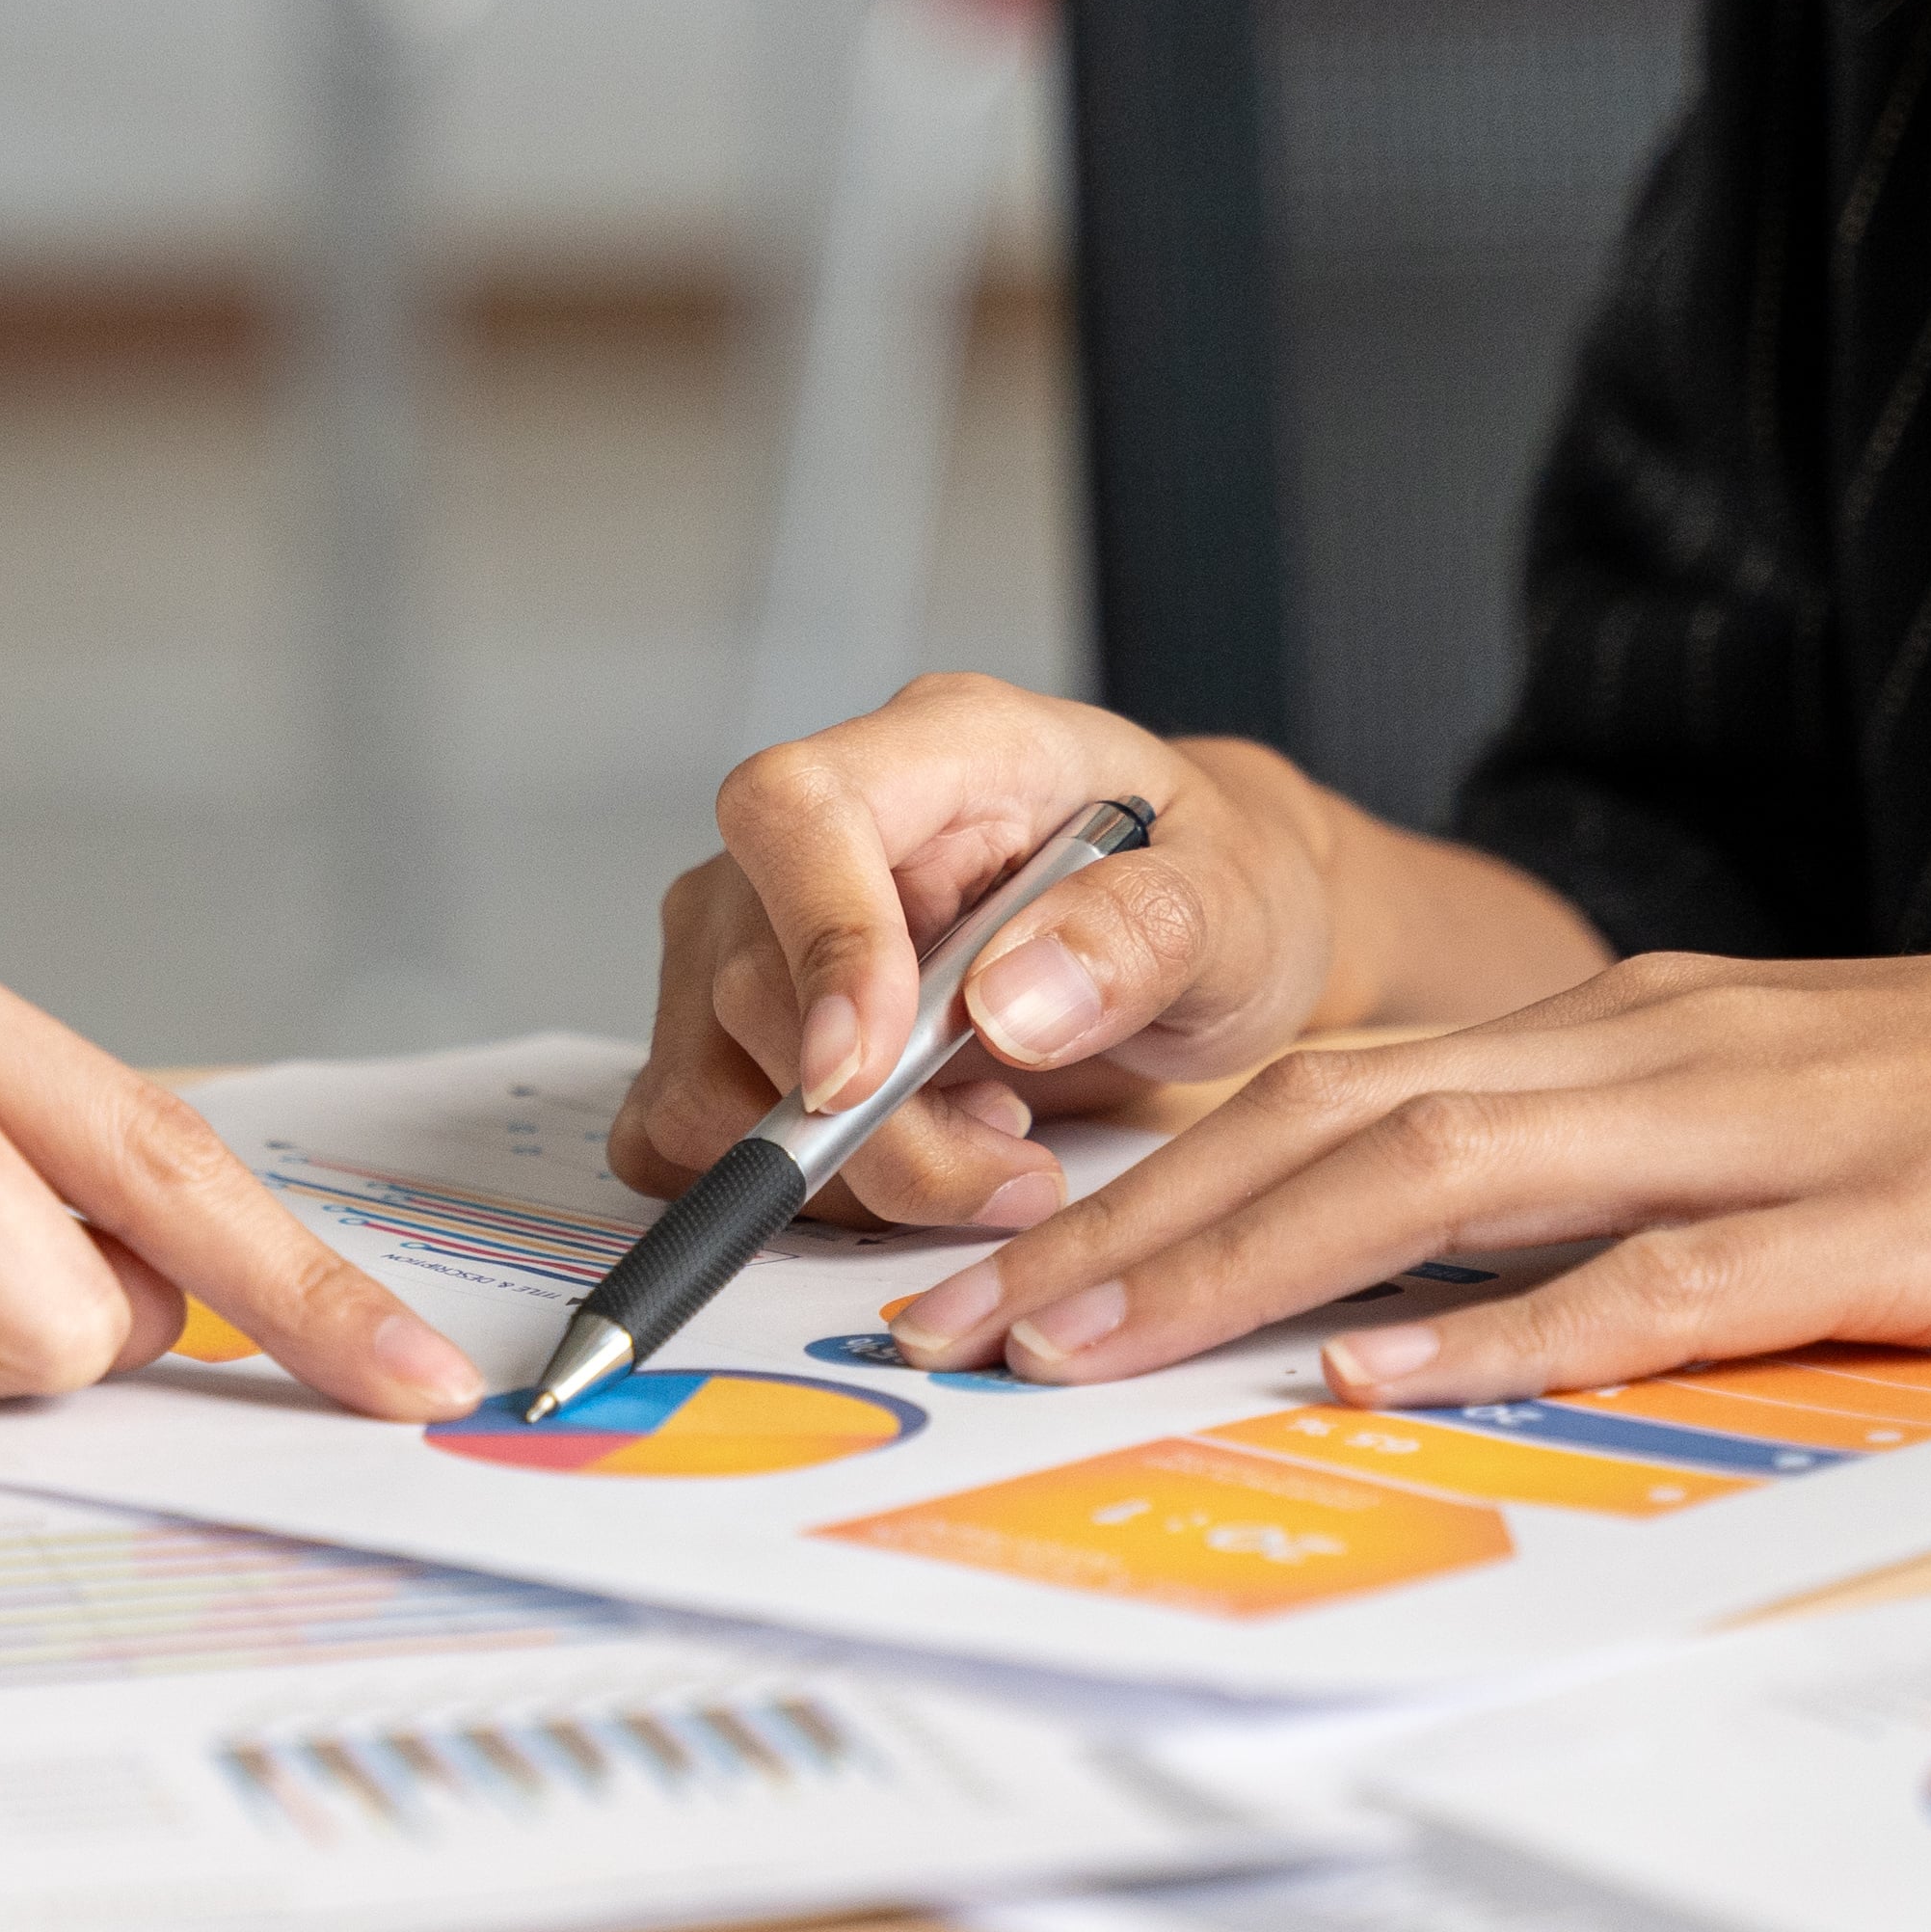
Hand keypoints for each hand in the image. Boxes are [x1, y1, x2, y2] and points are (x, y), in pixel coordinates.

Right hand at [617, 675, 1593, 1226]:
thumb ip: (1146, 932)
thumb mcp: (1241, 905)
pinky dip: (794, 1183)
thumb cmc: (1211, 893)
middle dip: (878, 1128)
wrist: (1195, 936)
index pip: (801, 809)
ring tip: (988, 1145)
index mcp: (947, 748)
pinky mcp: (732, 1016)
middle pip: (753, 983)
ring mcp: (758, 920)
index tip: (867, 1077)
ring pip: (709, 1078)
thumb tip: (1008, 1003)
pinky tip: (907, 1156)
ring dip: (843, 1168)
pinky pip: (688, 1127)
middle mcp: (826, 825)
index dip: (817, 942)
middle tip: (1015, 1172)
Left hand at [881, 909, 1930, 1401]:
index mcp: (1639, 1033)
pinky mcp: (1892, 1220)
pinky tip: (1379, 1377)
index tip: (993, 1262)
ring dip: (1238, 1260)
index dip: (1143, 1168)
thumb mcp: (1813, 1125)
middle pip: (1326, 1117)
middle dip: (1120, 1218)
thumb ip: (1635, 1186)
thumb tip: (1452, 1287)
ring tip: (1080, 1337)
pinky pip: (1659, 1278)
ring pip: (1437, 1172)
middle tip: (953, 1321)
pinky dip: (1507, 1329)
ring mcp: (1773, 1126)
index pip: (1332, 1086)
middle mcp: (1665, 1050)